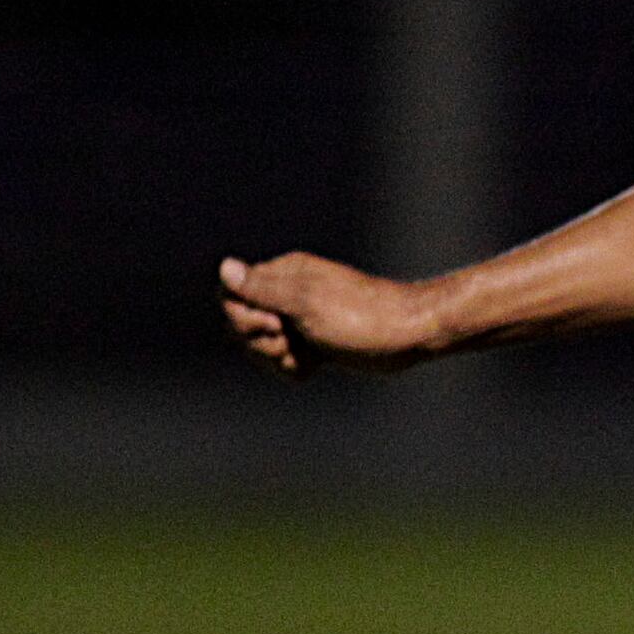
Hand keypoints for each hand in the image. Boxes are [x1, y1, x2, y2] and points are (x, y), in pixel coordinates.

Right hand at [216, 253, 438, 378]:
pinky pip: (285, 360)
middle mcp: (289, 294)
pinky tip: (315, 365)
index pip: (233, 295)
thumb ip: (262, 288)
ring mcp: (301, 319)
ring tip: (309, 352)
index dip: (244, 316)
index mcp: (284, 274)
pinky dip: (295, 367)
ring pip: (263, 346)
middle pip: (243, 324)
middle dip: (262, 341)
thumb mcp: (306, 303)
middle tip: (294, 337)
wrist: (408, 336)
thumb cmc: (359, 316)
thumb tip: (224, 267)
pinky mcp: (315, 341)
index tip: (274, 322)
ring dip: (279, 357)